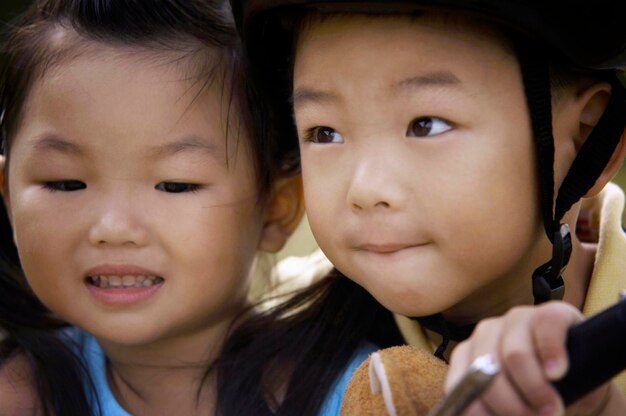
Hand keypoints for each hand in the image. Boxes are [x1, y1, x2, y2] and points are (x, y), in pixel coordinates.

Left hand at [445, 302, 619, 414]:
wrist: (582, 374)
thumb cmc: (541, 394)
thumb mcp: (516, 405)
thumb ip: (495, 410)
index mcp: (469, 356)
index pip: (461, 384)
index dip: (479, 411)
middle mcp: (487, 333)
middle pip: (488, 372)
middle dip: (511, 405)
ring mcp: (516, 319)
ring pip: (514, 354)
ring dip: (534, 388)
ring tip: (552, 409)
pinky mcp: (550, 312)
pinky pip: (546, 328)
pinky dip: (551, 353)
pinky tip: (557, 373)